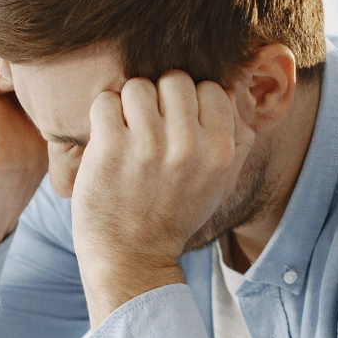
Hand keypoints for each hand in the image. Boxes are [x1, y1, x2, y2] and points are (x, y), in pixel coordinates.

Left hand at [70, 72, 253, 322]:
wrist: (132, 257)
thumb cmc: (174, 215)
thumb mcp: (218, 184)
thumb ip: (233, 139)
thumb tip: (233, 90)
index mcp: (220, 151)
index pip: (211, 89)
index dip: (192, 102)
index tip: (179, 125)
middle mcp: (188, 147)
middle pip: (175, 81)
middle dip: (160, 99)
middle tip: (150, 128)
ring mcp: (148, 146)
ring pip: (138, 86)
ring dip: (129, 106)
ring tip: (128, 135)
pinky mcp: (111, 148)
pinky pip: (106, 101)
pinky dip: (103, 117)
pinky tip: (108, 141)